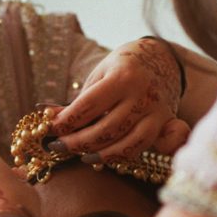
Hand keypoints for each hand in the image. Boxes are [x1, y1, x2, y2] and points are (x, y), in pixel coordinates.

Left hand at [48, 37, 190, 159]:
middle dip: (78, 142)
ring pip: (128, 143)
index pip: (88, 106)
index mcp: (123, 76)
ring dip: (101, 154)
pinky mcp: (166, 122)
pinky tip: (111, 159)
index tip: (50, 129)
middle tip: (59, 147)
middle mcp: (142, 95)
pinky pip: (150, 146)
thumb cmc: (123, 65)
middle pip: (106, 129)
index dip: (66, 122)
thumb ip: (79, 99)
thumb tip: (50, 120)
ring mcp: (157, 111)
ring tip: (83, 156)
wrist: (162, 57)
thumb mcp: (99, 73)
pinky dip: (131, 155)